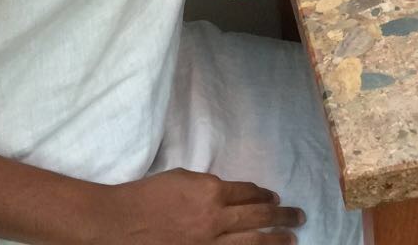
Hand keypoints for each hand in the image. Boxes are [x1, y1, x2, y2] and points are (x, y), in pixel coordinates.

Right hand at [94, 169, 302, 244]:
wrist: (118, 223)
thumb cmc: (145, 196)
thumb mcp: (181, 179)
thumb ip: (206, 186)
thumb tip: (225, 194)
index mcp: (211, 191)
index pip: (248, 192)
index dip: (264, 194)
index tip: (275, 196)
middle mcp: (215, 218)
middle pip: (259, 216)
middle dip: (282, 216)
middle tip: (299, 217)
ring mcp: (209, 243)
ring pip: (253, 241)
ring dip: (276, 239)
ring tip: (293, 239)